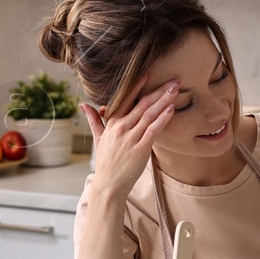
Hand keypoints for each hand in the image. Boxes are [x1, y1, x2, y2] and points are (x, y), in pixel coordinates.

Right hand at [81, 81, 178, 200]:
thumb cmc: (106, 162)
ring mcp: (131, 138)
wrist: (108, 185)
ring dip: (164, 101)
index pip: (126, 99)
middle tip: (174, 80)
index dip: (138, 85)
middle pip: (142, 104)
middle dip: (159, 90)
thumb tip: (84, 105)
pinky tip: (170, 110)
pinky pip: (153, 131)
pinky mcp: (140, 150)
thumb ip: (94, 120)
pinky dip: (162, 119)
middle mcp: (121, 128)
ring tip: (176, 90)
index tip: (149, 73)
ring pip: (149, 114)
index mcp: (112, 123)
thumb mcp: (98, 138)